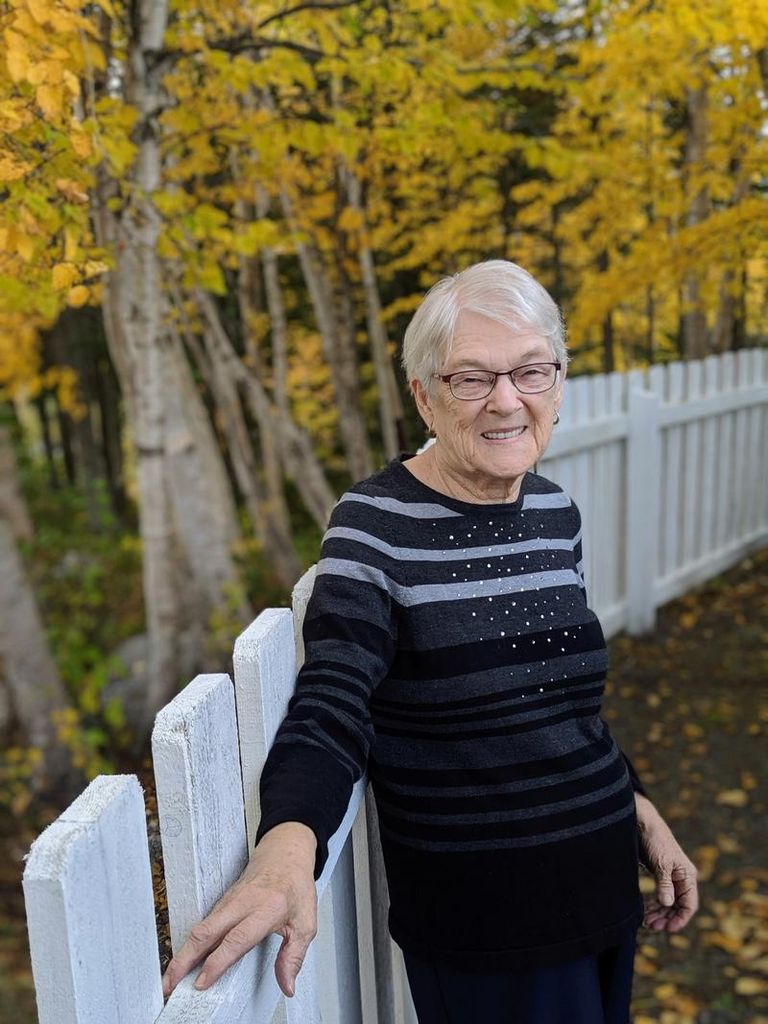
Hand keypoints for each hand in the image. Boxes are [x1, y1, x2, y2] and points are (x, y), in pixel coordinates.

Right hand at [161, 821, 317, 998]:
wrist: (285, 853)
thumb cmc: (295, 885)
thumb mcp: (306, 922)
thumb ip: (294, 957)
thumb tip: (287, 986)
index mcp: (265, 909)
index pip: (236, 939)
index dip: (216, 962)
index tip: (201, 982)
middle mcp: (242, 904)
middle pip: (206, 933)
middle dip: (184, 960)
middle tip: (170, 985)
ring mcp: (229, 901)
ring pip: (200, 929)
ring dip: (182, 954)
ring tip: (169, 979)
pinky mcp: (222, 902)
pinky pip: (203, 924)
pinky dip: (190, 944)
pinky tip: (183, 960)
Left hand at [635, 795, 698, 932]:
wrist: (644, 823)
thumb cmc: (655, 840)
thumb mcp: (661, 863)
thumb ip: (664, 884)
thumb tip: (667, 904)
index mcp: (687, 876)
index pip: (689, 905)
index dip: (679, 919)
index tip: (667, 929)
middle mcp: (682, 878)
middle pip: (678, 906)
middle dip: (666, 917)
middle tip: (650, 926)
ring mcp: (672, 877)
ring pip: (669, 902)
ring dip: (659, 912)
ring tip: (646, 921)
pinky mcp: (661, 875)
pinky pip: (661, 895)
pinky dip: (655, 904)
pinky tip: (646, 909)